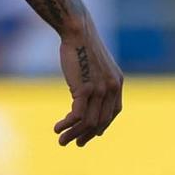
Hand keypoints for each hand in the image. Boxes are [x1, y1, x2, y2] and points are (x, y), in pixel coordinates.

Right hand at [54, 26, 122, 147]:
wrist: (77, 31)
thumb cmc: (82, 46)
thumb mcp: (96, 66)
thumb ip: (97, 82)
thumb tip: (88, 97)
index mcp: (117, 83)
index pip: (113, 112)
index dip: (103, 126)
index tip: (93, 134)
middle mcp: (112, 88)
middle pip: (101, 121)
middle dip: (87, 135)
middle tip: (76, 143)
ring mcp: (100, 89)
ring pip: (88, 122)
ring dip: (74, 134)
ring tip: (61, 141)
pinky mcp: (86, 89)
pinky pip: (78, 115)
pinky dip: (67, 124)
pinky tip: (57, 128)